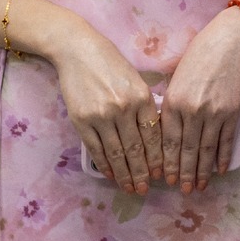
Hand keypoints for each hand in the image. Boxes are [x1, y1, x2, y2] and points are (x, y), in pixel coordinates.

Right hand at [49, 27, 162, 194]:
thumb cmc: (111, 63)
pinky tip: (110, 174)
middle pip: (136, 149)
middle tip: (145, 189)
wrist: (78, 51)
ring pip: (116, 153)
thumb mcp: (136, 80)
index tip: (161, 173)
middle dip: (142, 173)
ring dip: (124, 174)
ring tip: (130, 188)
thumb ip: (145, 106)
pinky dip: (104, 164)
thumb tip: (154, 136)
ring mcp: (101, 116)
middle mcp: (124, 109)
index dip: (158, 158)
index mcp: (142, 98)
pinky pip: (96, 149)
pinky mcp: (82, 121)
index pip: (154, 136)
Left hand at [161, 7, 239, 191]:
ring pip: (206, 150)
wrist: (229, 42)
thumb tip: (166, 136)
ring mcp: (215, 113)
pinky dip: (222, 157)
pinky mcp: (233, 111)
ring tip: (199, 186)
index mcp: (173, 102)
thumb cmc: (198, 57)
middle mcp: (193, 111)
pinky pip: (226, 141)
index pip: (168, 142)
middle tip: (182, 189)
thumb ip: (171, 107)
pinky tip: (218, 170)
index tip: (165, 178)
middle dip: (184, 173)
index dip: (167, 163)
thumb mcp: (175, 80)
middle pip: (187, 151)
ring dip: (202, 171)